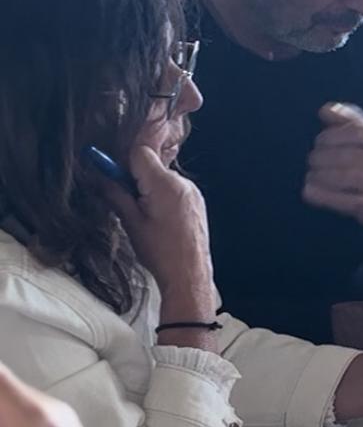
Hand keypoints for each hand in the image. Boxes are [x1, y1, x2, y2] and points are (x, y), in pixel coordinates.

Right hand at [103, 146, 215, 318]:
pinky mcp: (196, 201)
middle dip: (134, 179)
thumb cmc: (161, 252)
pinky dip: (161, 197)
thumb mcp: (131, 223)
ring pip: (162, 179)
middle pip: (152, 166)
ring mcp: (192, 191)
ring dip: (148, 189)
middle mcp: (182, 183)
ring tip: (144, 217)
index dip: (121, 161)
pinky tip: (158, 220)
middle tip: (125, 202)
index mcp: (165, 184)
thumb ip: (116, 196)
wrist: (189, 272)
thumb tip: (101, 179)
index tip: (107, 169)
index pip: (141, 153)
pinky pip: (174, 190)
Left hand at [303, 103, 362, 230]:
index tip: (319, 141)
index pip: (356, 132)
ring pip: (343, 178)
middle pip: (347, 156)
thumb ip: (351, 120)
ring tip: (311, 174)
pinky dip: (321, 195)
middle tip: (312, 159)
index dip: (332, 135)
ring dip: (319, 175)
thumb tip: (325, 109)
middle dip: (322, 156)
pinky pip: (342, 200)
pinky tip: (309, 191)